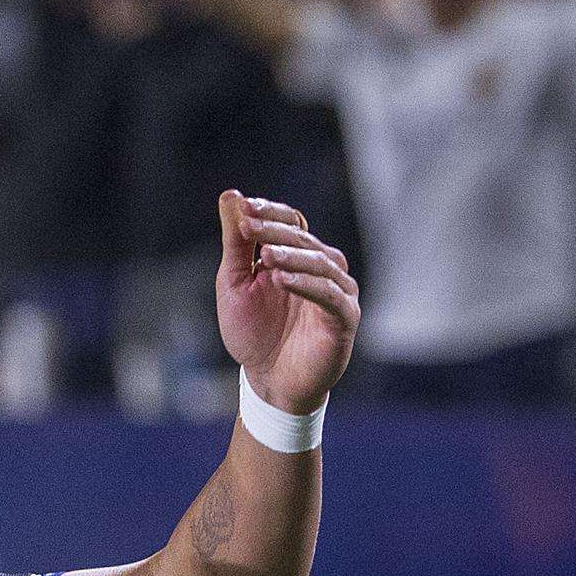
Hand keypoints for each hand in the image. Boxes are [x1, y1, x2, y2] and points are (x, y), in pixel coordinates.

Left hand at [215, 190, 357, 413]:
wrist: (269, 380)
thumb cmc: (253, 331)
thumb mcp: (236, 282)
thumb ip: (236, 243)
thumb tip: (231, 195)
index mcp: (298, 256)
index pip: (290, 222)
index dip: (269, 212)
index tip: (243, 207)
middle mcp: (323, 268)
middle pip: (304, 239)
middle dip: (274, 231)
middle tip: (248, 225)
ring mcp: (338, 292)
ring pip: (320, 264)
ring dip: (292, 256)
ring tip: (266, 256)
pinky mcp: (344, 318)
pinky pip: (329, 297)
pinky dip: (307, 285)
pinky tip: (282, 280)